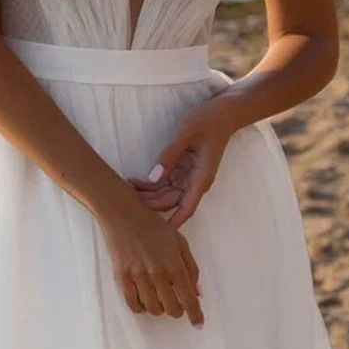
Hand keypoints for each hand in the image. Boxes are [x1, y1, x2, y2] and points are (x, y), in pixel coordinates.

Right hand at [96, 194, 203, 328]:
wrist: (123, 215)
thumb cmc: (152, 225)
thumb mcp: (179, 241)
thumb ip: (191, 267)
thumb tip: (197, 292)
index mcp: (174, 263)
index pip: (189, 298)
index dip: (196, 314)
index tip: (198, 324)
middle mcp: (157, 273)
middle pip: (172, 308)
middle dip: (177, 309)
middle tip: (175, 301)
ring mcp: (139, 276)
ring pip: (153, 309)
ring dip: (160, 308)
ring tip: (159, 296)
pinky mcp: (122, 277)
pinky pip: (134, 305)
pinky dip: (142, 307)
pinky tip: (145, 299)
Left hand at [128, 100, 236, 228]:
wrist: (223, 112)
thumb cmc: (207, 121)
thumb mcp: (185, 134)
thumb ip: (169, 156)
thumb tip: (153, 177)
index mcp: (201, 177)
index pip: (186, 208)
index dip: (173, 223)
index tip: (157, 236)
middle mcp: (195, 180)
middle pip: (171, 202)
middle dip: (150, 205)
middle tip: (125, 201)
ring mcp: (189, 175)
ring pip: (166, 193)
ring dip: (147, 194)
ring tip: (125, 190)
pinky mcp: (184, 168)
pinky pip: (166, 182)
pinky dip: (151, 183)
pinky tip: (135, 182)